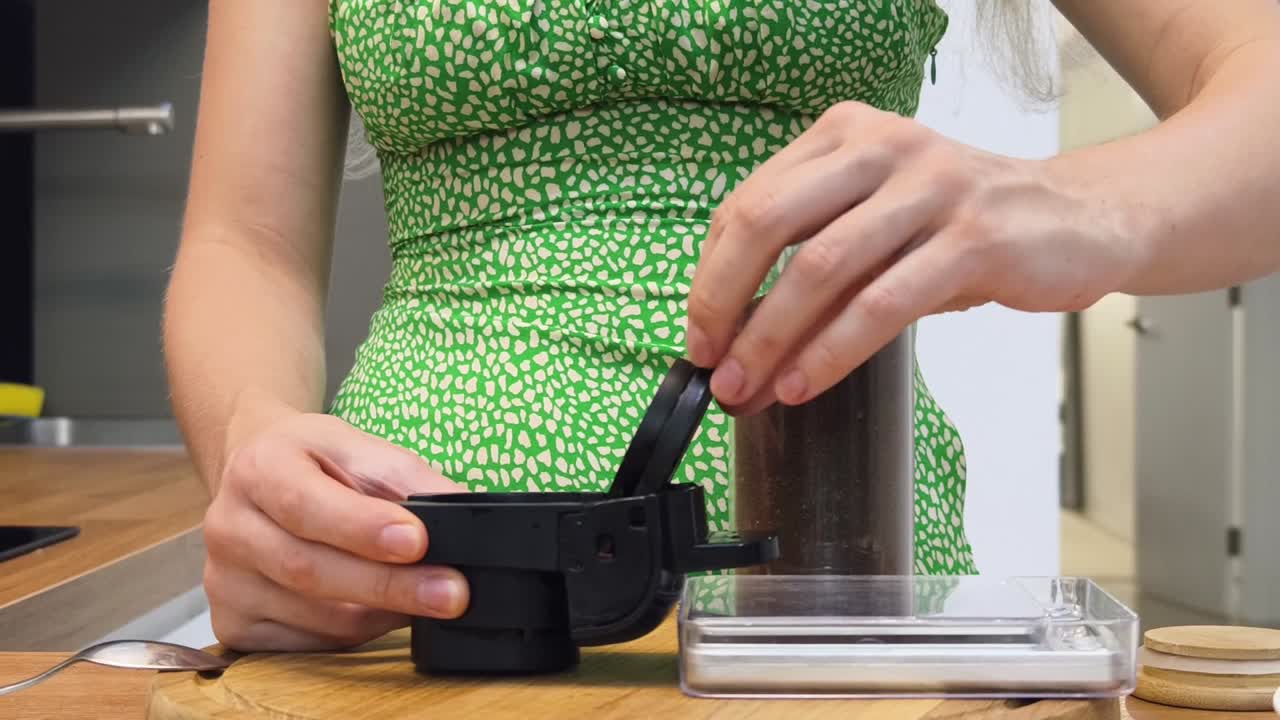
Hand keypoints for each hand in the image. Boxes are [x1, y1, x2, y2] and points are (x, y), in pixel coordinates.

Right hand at [202, 411, 468, 650]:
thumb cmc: (314, 461)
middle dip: (391, 586)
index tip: (417, 541)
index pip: (306, 506)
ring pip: (319, 618)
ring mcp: (224, 582)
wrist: (256, 476)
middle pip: (311, 570)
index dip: (362, 528)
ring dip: (385, 613)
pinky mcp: (233, 624)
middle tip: (453, 592)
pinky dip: (360, 632)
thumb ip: (406, 475)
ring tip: (427, 594)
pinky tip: (381, 608)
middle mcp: (229, 527)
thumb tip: (461, 509)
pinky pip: (312, 644)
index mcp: (258, 469)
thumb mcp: (357, 445)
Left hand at [684, 101, 1140, 413]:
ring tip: (750, 387)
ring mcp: (930, 188)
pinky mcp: (972, 238)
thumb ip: (815, 262)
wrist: (1080, 218)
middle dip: (725, 301)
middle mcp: (882, 147)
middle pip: (768, 222)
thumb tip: (740, 336)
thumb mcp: (880, 225)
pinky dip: (831, 351)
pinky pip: (881, 303)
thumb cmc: (965, 225)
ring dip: (772, 337)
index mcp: (845, 135)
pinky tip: (804, 382)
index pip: (750, 202)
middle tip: (711, 363)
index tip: (700, 333)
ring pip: (821, 266)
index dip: (712, 275)